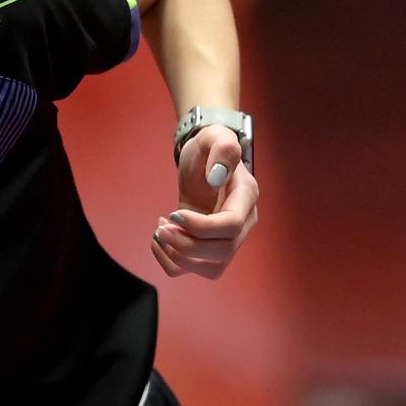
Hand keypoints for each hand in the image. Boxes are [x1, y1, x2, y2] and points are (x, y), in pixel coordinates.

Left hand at [153, 123, 257, 279]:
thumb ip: (222, 148)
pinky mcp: (207, 248)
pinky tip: (159, 237)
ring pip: (211, 269)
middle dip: (186, 245)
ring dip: (179, 257)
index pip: (230, 225)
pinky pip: (193, 269)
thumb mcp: (215, 136)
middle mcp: (242, 223)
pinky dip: (170, 261)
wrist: (203, 159)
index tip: (174, 213)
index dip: (200, 226)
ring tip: (160, 233)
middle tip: (163, 226)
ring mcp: (227, 239)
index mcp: (246, 196)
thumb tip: (217, 176)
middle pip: (222, 252)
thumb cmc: (210, 147)